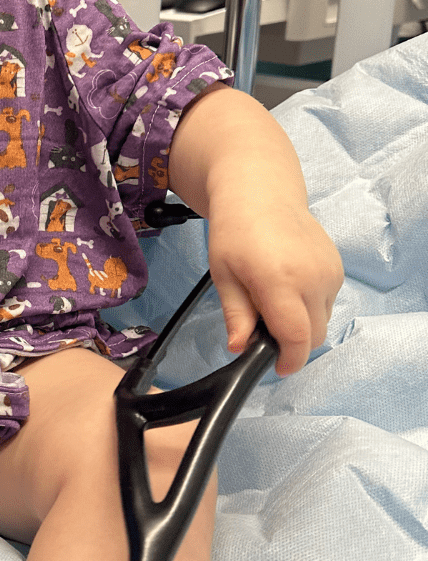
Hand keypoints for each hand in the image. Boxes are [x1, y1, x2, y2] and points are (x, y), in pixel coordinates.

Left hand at [205, 195, 343, 376]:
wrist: (261, 193)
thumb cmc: (236, 231)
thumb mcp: (223, 274)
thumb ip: (236, 314)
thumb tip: (239, 347)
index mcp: (281, 280)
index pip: (296, 337)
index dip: (289, 360)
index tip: (277, 367)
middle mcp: (312, 278)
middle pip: (313, 336)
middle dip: (291, 344)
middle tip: (263, 329)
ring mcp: (330, 272)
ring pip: (322, 321)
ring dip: (301, 324)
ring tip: (272, 300)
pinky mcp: (337, 268)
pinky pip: (327, 303)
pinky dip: (309, 306)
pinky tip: (287, 286)